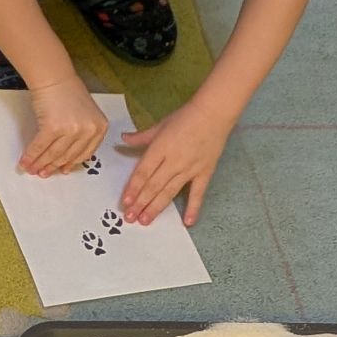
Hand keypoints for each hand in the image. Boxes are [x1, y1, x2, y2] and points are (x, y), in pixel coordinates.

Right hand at [20, 79, 105, 177]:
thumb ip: (82, 133)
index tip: (62, 171)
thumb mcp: (86, 114)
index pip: (85, 154)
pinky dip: (30, 156)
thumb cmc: (68, 92)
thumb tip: (65, 158)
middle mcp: (88, 130)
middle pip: (68, 156)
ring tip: (32, 170)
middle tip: (42, 173)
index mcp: (100, 128)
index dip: (70, 164)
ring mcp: (71, 130)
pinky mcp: (53, 127)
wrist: (55, 77)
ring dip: (40, 164)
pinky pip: (40, 146)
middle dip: (52, 166)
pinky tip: (24, 162)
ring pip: (53, 154)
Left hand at [118, 102, 231, 227]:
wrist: (213, 113)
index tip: (125, 202)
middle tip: (131, 218)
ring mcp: (190, 168)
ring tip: (145, 221)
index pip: (143, 172)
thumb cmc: (185, 117)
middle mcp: (173, 161)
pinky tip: (188, 222)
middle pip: (154, 185)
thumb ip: (141, 137)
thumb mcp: (160, 125)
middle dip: (141, 203)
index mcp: (160, 148)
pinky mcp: (204, 172)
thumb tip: (123, 139)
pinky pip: (198, 193)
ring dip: (156, 207)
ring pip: (170, 191)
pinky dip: (193, 208)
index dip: (133, 188)